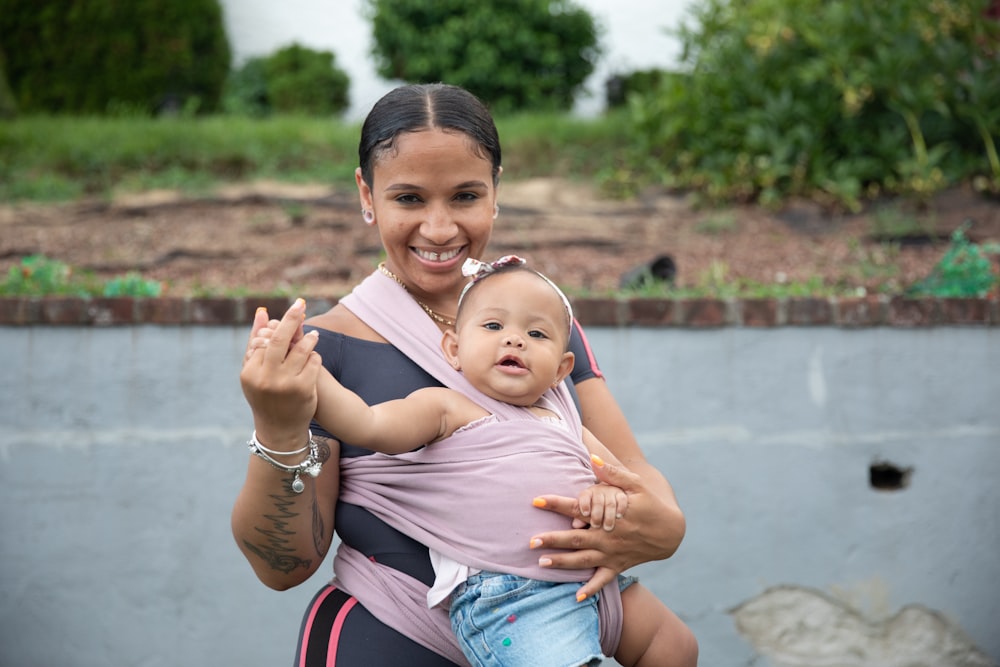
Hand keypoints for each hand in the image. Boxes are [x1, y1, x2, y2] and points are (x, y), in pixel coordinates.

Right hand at [240, 298, 320, 449]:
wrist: (280, 429)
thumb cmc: (265, 395)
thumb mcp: (256, 372)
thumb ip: (256, 341)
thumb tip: (262, 311)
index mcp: (250, 372)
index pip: (263, 340)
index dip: (276, 327)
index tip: (289, 314)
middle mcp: (265, 377)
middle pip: (279, 338)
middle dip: (291, 318)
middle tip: (300, 304)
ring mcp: (285, 383)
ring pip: (300, 349)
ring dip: (309, 339)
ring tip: (314, 335)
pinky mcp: (304, 389)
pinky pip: (313, 361)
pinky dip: (314, 356)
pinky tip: (314, 357)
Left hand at [530, 455, 684, 599]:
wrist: (671, 531)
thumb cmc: (651, 503)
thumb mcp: (636, 484)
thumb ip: (613, 473)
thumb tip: (593, 457)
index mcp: (609, 516)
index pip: (577, 508)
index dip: (556, 504)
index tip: (536, 501)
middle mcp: (607, 537)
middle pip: (575, 538)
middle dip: (553, 539)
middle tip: (531, 541)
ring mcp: (612, 554)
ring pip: (583, 560)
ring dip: (563, 562)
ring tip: (542, 563)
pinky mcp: (618, 565)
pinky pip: (603, 580)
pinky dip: (590, 590)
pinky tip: (576, 598)